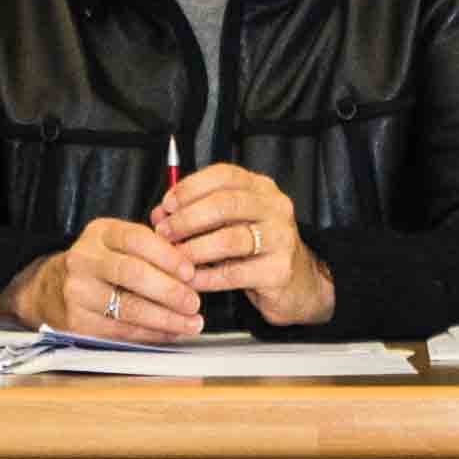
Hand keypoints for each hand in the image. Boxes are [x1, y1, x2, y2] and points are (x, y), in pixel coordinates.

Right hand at [0, 216, 201, 340]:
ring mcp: (78, 292)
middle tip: (194, 302)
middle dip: (170, 291)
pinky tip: (169, 332)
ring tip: (191, 323)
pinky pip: (122, 331)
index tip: (191, 271)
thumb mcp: (117, 242)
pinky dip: (151, 334)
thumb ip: (150, 248)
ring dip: (167, 318)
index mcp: (99, 233)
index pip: (136, 239)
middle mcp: (84, 259)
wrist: (50, 288)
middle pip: (133, 274)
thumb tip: (193, 268)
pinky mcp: (78, 322)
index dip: (167, 256)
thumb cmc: (99, 264)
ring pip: (129, 308)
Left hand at [154, 162, 330, 327]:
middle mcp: (274, 208)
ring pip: (230, 239)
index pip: (224, 175)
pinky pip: (234, 273)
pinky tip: (191, 279)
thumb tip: (160, 214)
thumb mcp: (232, 223)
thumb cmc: (258, 249)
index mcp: (261, 188)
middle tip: (165, 232)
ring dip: (194, 248)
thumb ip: (198, 213)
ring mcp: (280, 239)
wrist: (298, 284)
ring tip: (174, 257)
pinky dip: (206, 277)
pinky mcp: (278, 271)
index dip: (191, 187)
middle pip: (226, 204)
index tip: (167, 204)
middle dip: (188, 218)